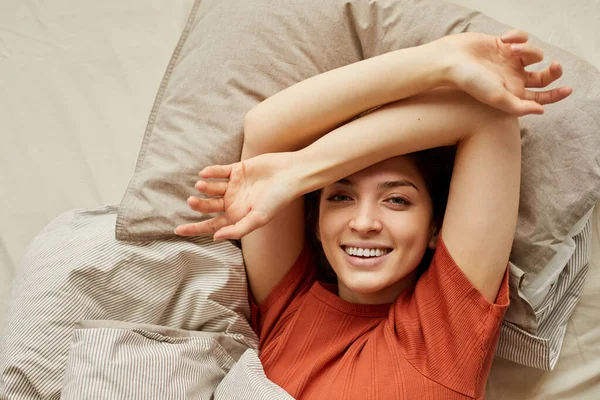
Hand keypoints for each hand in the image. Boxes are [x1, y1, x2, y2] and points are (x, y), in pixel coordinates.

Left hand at [174, 152, 298, 239]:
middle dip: (198, 205)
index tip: (177, 231)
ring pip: (212, 188)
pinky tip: (205, 173)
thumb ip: (238, 229)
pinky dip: (211, 172)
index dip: (194, 229)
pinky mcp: (238, 170)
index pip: (212, 225)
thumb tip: (216, 237)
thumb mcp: (259, 218)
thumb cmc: (279, 199)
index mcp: (238, 216)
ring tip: (200, 185)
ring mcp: (235, 186)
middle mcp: (234, 202)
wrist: (291, 174)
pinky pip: (220, 171)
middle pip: (209, 206)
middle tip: (191, 201)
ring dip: (204, 187)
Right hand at [441, 29, 571, 115]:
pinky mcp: (503, 44)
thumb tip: (542, 110)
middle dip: (553, 71)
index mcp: (512, 93)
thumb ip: (520, 107)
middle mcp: (513, 78)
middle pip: (544, 76)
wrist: (451, 60)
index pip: (540, 97)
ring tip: (510, 49)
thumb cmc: (471, 82)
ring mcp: (509, 60)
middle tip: (555, 66)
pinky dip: (517, 37)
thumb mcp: (498, 98)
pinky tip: (504, 39)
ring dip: (528, 49)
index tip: (568, 89)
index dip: (556, 95)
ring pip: (534, 54)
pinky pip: (522, 38)